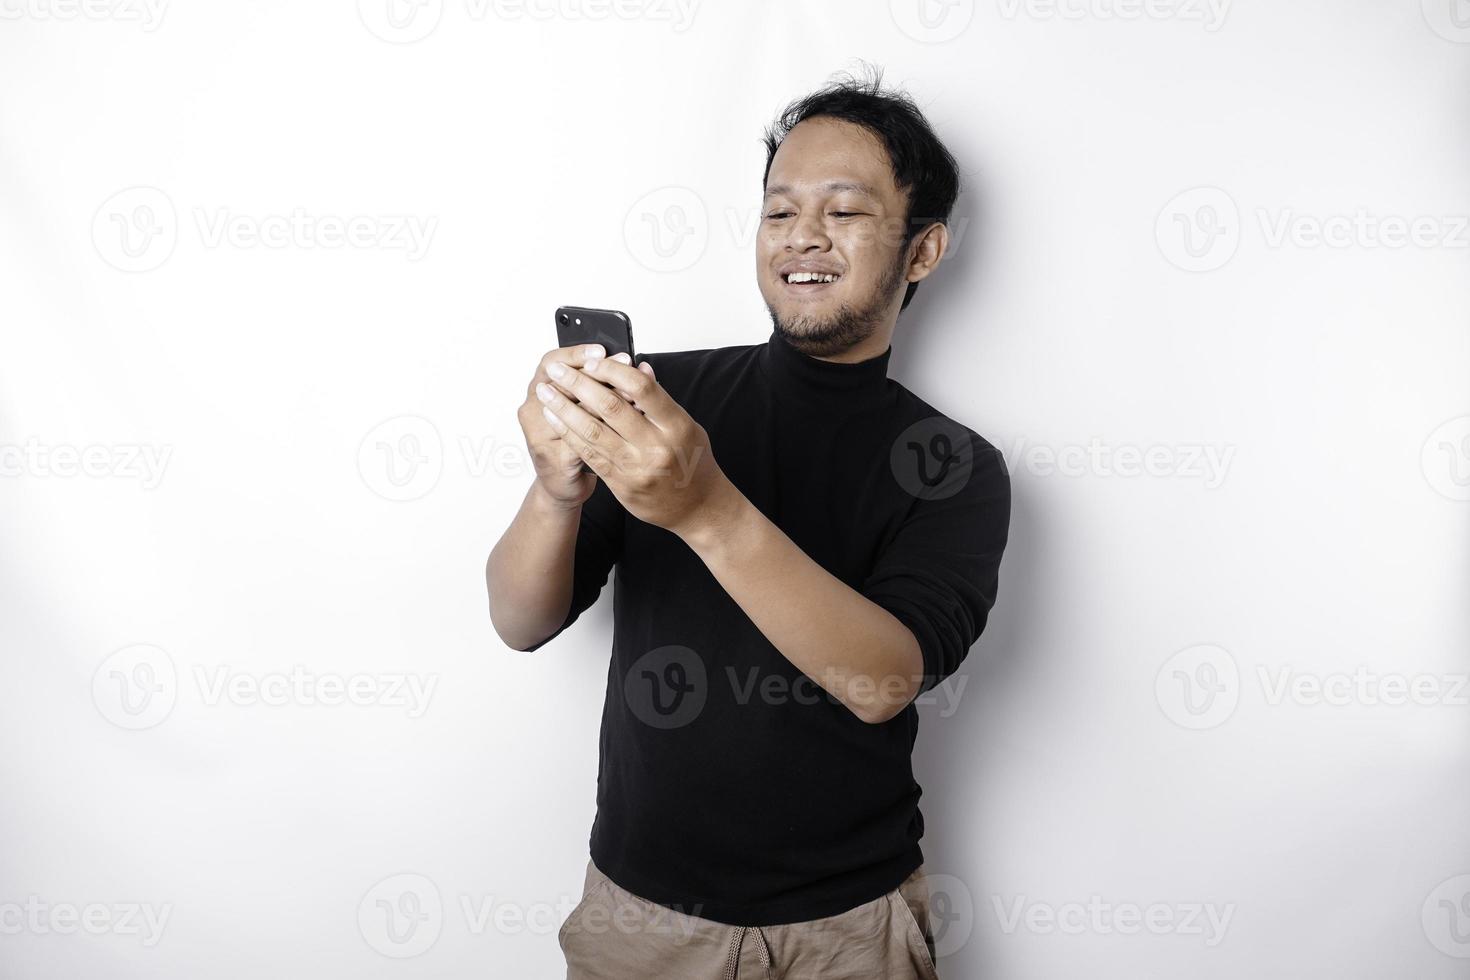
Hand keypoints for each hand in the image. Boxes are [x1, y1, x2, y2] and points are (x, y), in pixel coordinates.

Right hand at [518, 344, 652, 509]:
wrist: (562, 484)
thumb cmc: (574, 441)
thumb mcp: (583, 407)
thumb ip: (599, 386)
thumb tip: (634, 366)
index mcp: (538, 389)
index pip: (552, 360)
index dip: (578, 354)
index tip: (604, 349)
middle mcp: (533, 408)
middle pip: (558, 379)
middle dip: (595, 371)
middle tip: (623, 363)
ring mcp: (539, 433)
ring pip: (569, 408)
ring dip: (603, 396)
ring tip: (630, 391)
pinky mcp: (553, 457)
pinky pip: (578, 439)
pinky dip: (603, 429)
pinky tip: (625, 423)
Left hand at [535, 353, 730, 537]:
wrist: (696, 508)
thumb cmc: (692, 462)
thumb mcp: (685, 425)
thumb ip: (659, 400)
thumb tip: (637, 368)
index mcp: (676, 425)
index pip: (640, 387)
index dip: (611, 370)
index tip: (592, 360)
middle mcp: (656, 446)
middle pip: (610, 406)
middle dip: (578, 383)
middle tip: (557, 369)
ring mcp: (637, 467)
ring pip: (593, 430)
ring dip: (564, 408)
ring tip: (546, 392)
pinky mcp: (621, 484)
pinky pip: (590, 454)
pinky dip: (569, 433)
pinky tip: (555, 419)